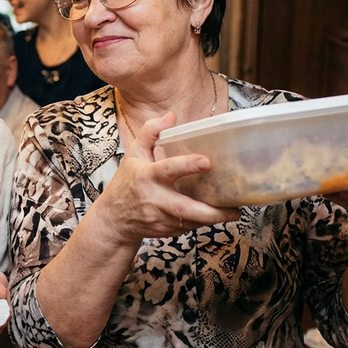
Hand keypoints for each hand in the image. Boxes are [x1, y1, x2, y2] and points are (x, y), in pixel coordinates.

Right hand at [95, 112, 239, 243]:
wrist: (113, 219)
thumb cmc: (126, 183)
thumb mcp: (133, 154)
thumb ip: (150, 132)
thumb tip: (171, 116)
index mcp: (146, 176)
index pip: (168, 170)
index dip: (187, 165)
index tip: (207, 162)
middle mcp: (153, 199)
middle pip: (184, 208)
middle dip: (210, 212)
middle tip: (234, 210)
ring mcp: (159, 218)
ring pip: (189, 221)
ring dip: (212, 219)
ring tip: (232, 212)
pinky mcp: (165, 231)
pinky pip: (187, 228)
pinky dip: (202, 222)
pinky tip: (214, 216)